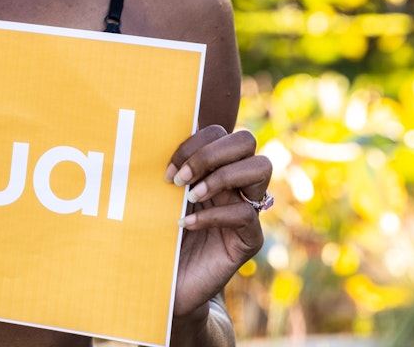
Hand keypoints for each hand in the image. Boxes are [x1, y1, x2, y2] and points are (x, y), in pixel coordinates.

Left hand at [167, 125, 271, 317]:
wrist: (164, 284)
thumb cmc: (157, 236)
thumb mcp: (158, 198)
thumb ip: (165, 169)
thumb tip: (153, 129)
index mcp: (213, 168)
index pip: (219, 132)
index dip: (193, 143)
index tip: (166, 170)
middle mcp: (234, 183)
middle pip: (245, 140)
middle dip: (210, 153)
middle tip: (180, 180)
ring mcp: (246, 209)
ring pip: (260, 167)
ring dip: (222, 176)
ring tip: (191, 197)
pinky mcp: (249, 239)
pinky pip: (245, 215)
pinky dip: (214, 215)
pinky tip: (187, 225)